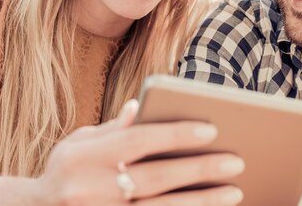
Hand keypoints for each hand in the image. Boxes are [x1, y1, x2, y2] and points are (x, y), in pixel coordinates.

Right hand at [36, 100, 244, 205]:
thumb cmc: (66, 170)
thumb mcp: (81, 142)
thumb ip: (115, 129)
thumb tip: (144, 105)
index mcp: (86, 157)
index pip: (138, 141)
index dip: (175, 134)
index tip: (211, 130)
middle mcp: (92, 190)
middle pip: (156, 178)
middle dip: (199, 170)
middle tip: (235, 161)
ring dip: (201, 202)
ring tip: (234, 192)